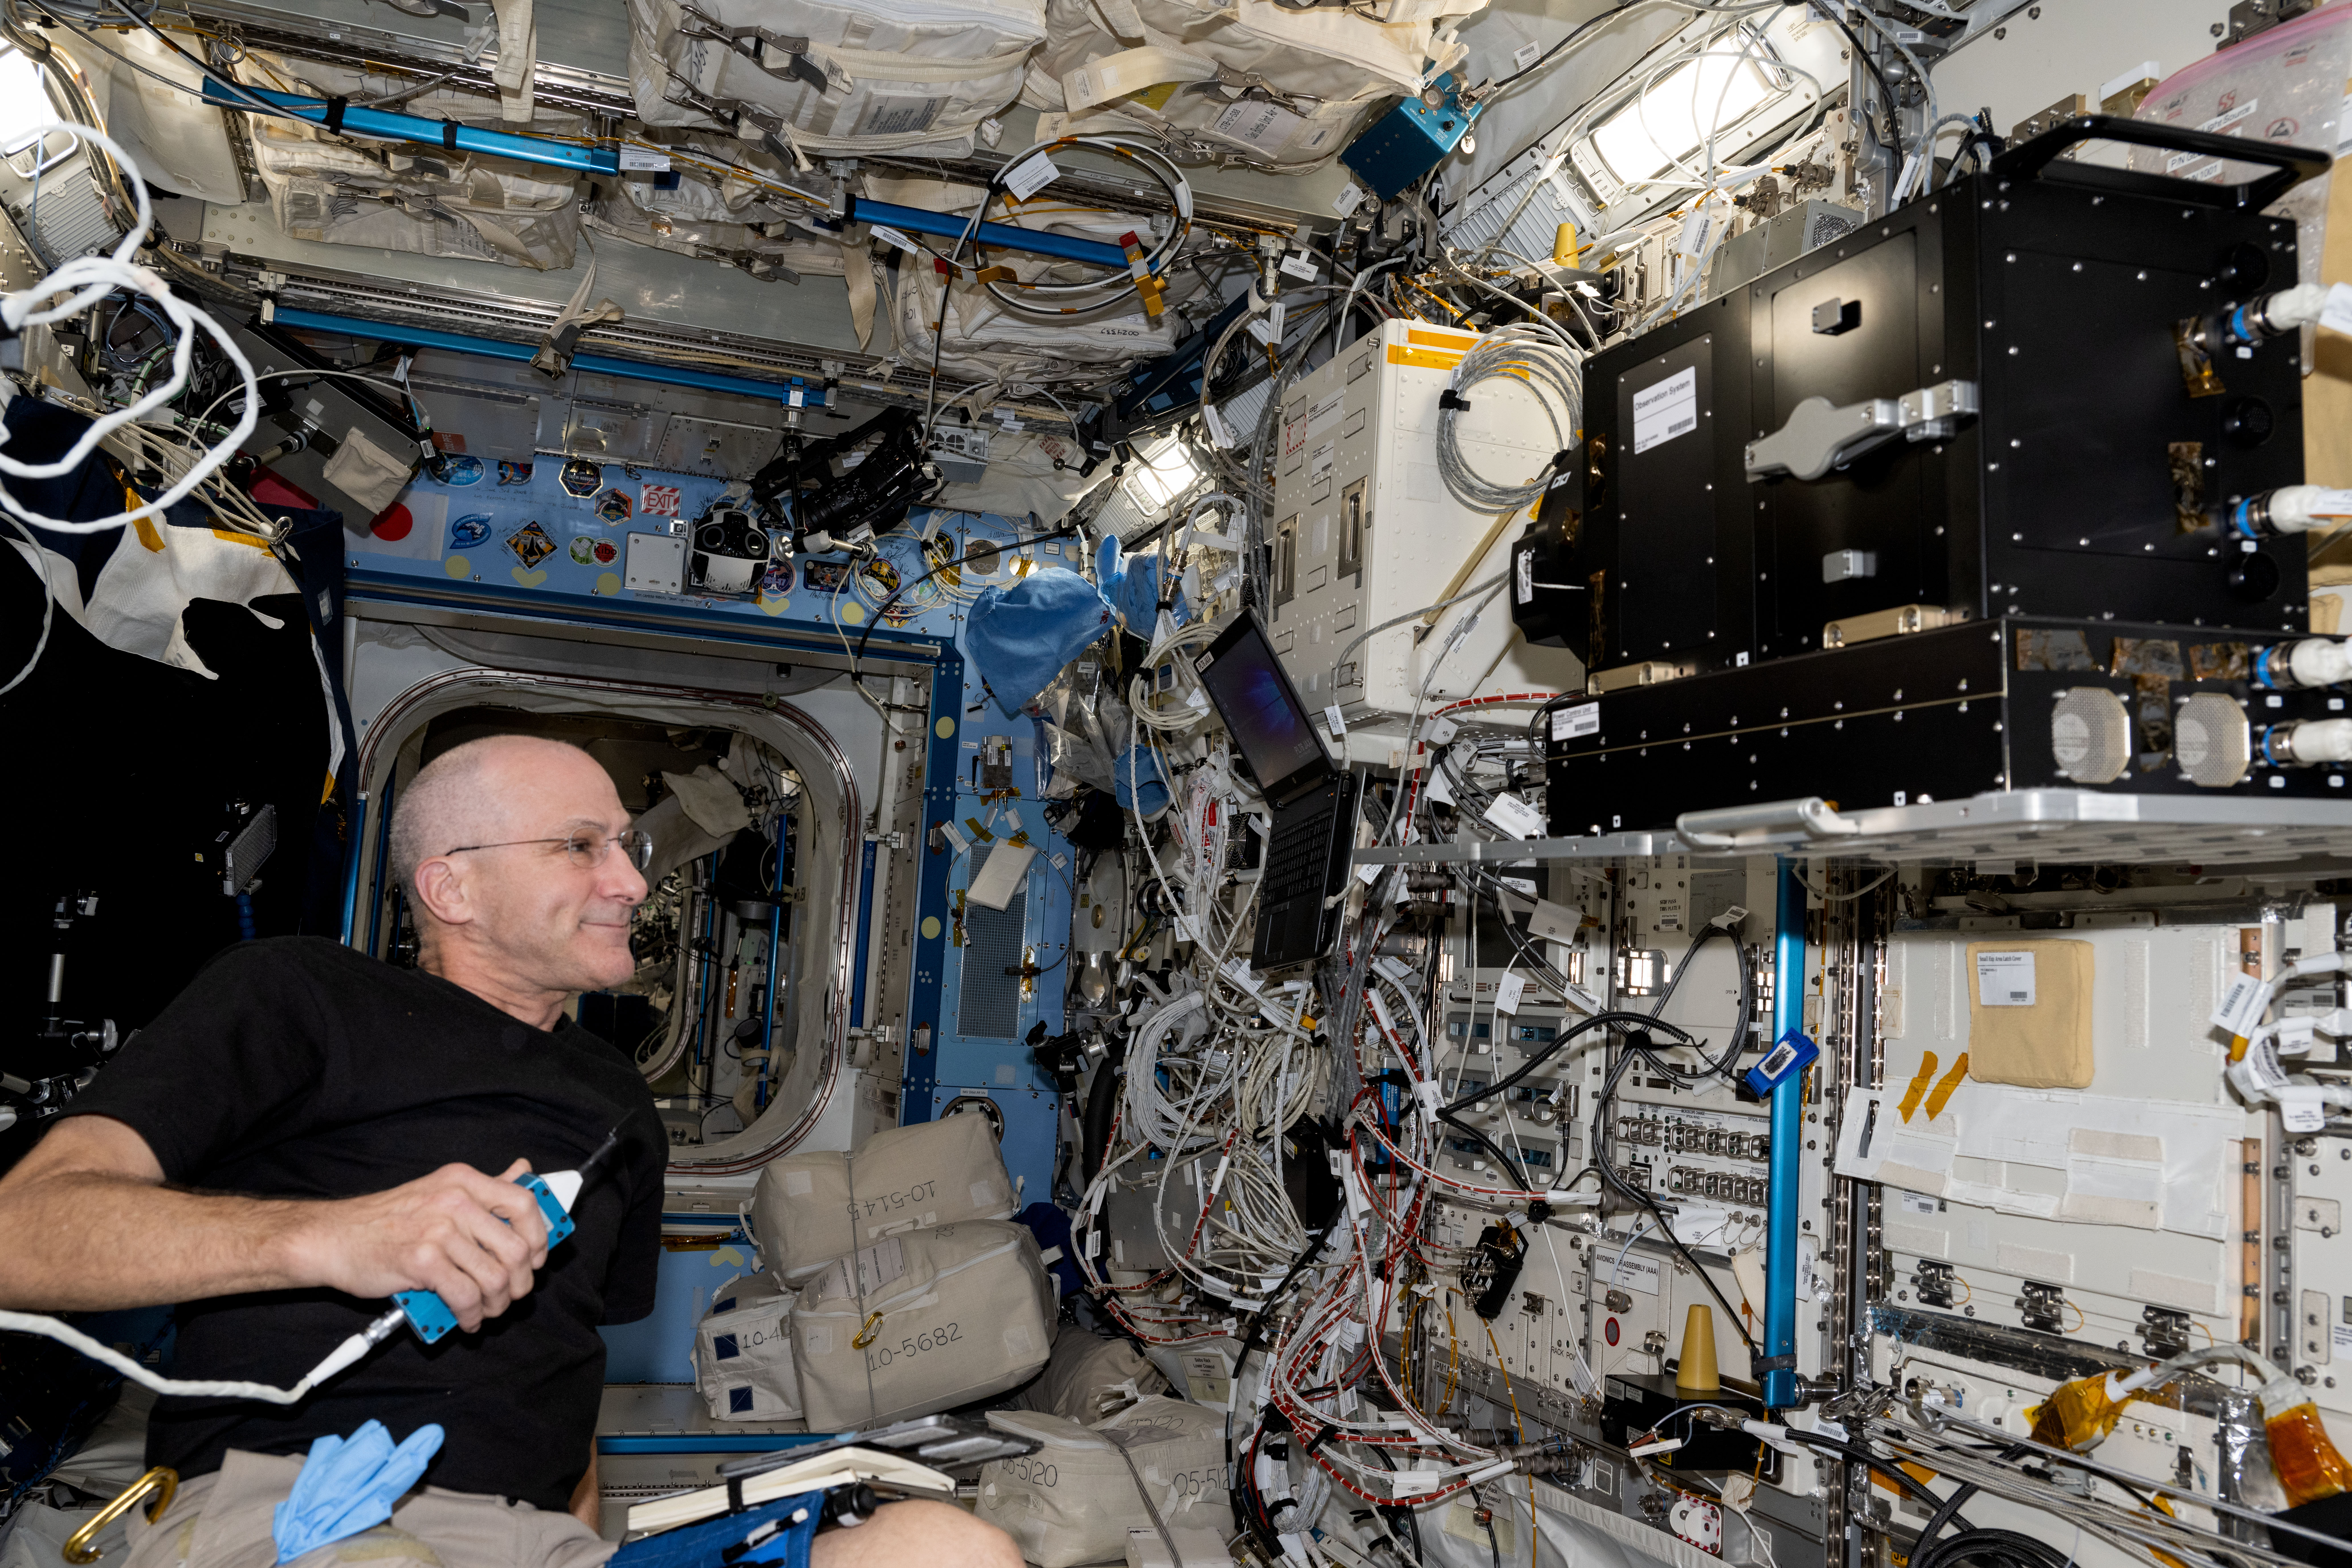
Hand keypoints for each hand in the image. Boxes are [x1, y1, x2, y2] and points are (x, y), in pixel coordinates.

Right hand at [292, 1160, 550, 1331]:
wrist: (333, 1238)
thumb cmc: (387, 1220)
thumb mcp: (439, 1192)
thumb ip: (484, 1188)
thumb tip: (524, 1170)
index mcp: (464, 1181)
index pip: (524, 1202)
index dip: (538, 1236)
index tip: (535, 1258)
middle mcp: (456, 1201)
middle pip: (516, 1248)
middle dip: (521, 1281)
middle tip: (511, 1294)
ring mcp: (439, 1231)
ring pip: (496, 1277)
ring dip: (498, 1304)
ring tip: (486, 1310)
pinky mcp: (422, 1262)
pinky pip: (467, 1297)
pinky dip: (472, 1316)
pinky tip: (466, 1320)